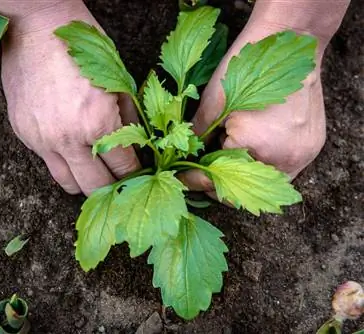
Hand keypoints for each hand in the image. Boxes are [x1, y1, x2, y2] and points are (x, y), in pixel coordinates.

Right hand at [0, 3, 139, 194]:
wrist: (36, 25)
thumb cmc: (81, 44)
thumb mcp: (117, 77)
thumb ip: (129, 116)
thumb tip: (136, 143)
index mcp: (98, 123)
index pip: (124, 168)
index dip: (135, 173)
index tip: (137, 173)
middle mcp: (67, 139)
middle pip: (95, 187)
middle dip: (113, 188)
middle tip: (119, 179)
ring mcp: (42, 140)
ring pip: (67, 183)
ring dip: (85, 182)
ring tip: (94, 171)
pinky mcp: (23, 134)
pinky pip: (47, 163)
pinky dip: (63, 161)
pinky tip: (70, 147)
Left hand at [180, 24, 325, 193]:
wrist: (290, 43)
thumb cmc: (245, 68)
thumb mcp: (212, 102)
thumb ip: (197, 134)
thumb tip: (185, 157)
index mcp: (254, 145)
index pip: (216, 177)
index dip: (197, 180)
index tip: (184, 180)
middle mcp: (282, 157)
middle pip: (243, 190)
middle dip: (219, 184)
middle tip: (202, 177)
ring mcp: (301, 155)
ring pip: (265, 186)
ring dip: (243, 180)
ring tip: (224, 168)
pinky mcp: (312, 149)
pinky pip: (284, 172)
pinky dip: (264, 169)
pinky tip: (249, 159)